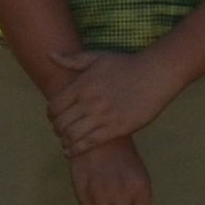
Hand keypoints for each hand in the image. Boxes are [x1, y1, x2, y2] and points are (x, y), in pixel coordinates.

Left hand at [48, 50, 173, 152]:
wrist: (155, 74)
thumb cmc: (126, 64)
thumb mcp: (97, 57)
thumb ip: (72, 60)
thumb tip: (49, 54)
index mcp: (82, 85)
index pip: (54, 105)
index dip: (50, 113)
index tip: (54, 116)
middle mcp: (89, 102)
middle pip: (60, 122)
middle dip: (56, 128)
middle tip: (59, 129)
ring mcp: (102, 116)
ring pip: (71, 135)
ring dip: (64, 140)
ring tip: (66, 141)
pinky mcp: (115, 128)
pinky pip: (89, 143)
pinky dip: (76, 150)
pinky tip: (71, 151)